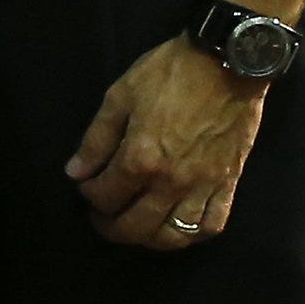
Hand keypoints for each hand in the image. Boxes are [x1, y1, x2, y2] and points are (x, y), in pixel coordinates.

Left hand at [67, 35, 268, 248]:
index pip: (106, 195)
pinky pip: (211, 225)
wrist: (225, 64)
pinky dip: (192, 234)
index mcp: (141, 158)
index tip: (85, 185)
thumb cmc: (167, 75)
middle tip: (101, 218)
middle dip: (111, 228)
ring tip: (135, 226)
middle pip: (137, 226)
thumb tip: (75, 173)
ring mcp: (203, 187)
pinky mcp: (228, 184)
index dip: (88, 194)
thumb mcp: (119, 97)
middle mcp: (171, 182)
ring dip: (149, 239)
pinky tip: (177, 227)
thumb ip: (96, 139)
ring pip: (174, 236)